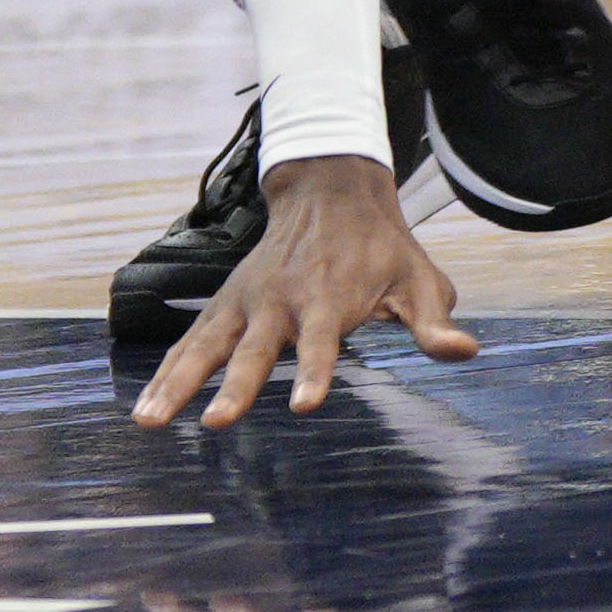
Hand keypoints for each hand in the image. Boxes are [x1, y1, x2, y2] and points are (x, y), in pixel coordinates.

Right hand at [130, 156, 473, 427]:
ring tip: (150, 420)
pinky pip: (190, 340)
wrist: (331, 190)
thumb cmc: (381, 247)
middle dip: (237, 385)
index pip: (323, 342)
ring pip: (207, 345)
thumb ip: (434, 323)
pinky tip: (146, 407)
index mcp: (327, 297)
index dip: (317, 373)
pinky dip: (167, 371)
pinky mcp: (226, 303)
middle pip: (256, 349)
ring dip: (179, 382)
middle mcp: (280, 299)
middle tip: (217, 422)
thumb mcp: (418, 279)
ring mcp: (247, 300)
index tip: (304, 406)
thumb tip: (465, 352)